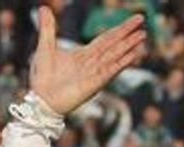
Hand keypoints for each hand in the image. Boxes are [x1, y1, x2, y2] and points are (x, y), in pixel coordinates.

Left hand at [29, 6, 146, 114]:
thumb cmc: (42, 78)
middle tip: (142, 19)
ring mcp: (95, 72)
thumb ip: (48, 28)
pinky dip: (123, 61)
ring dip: (129, 45)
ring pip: (115, 55)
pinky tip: (135, 54)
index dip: (118, 29)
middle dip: (127, 32)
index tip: (132, 20)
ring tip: (143, 35)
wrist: (41, 100)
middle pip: (114, 43)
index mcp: (84, 54)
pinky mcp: (95, 82)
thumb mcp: (45, 47)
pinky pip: (112, 69)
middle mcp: (93, 62)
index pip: (105, 38)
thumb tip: (43, 7)